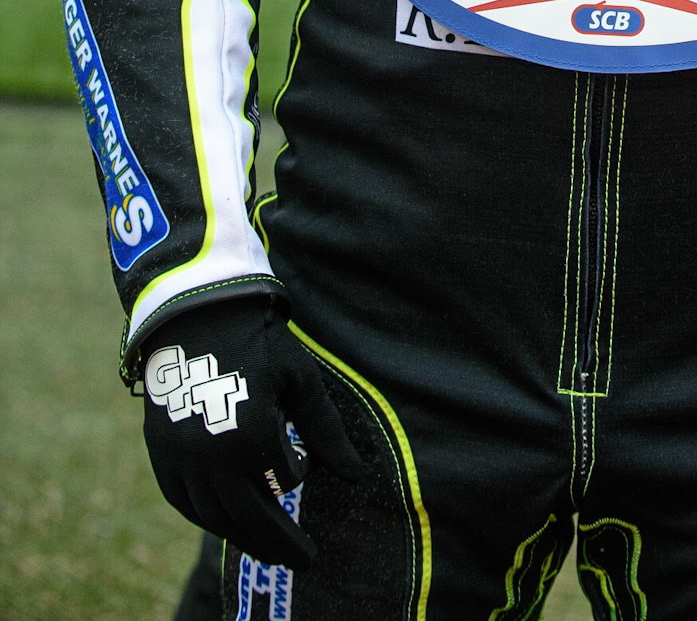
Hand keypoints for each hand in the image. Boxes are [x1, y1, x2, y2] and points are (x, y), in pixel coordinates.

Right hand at [140, 295, 362, 567]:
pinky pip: (185, 503)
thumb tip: (357, 477)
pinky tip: (226, 521)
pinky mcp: (161, 456)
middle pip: (251, 518)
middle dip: (279, 544)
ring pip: (215, 517)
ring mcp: (183, 460)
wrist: (197, 314)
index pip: (286, 479)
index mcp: (254, 437)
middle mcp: (214, 458)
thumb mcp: (301, 382)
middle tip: (305, 560)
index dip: (301, 471)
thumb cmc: (259, 344)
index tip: (306, 463)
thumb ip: (327, 432)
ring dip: (243, 536)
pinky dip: (208, 517)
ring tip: (268, 546)